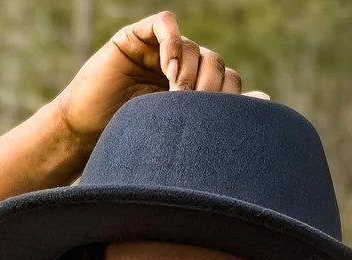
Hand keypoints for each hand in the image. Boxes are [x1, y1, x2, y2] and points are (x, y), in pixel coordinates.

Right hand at [51, 12, 257, 150]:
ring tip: (177, 97)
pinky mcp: (136, 38)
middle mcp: (181, 68)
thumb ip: (217, 117)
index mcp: (196, 92)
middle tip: (193, 110)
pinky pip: (165, 25)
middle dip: (211, 86)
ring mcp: (159, 52)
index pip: (229, 80)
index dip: (230, 97)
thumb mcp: (178, 134)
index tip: (217, 123)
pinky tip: (169, 70)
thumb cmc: (128, 142)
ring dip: (191, 72)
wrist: (85, 137)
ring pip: (194, 46)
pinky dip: (172, 43)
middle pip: (216, 62)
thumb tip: (266, 100)